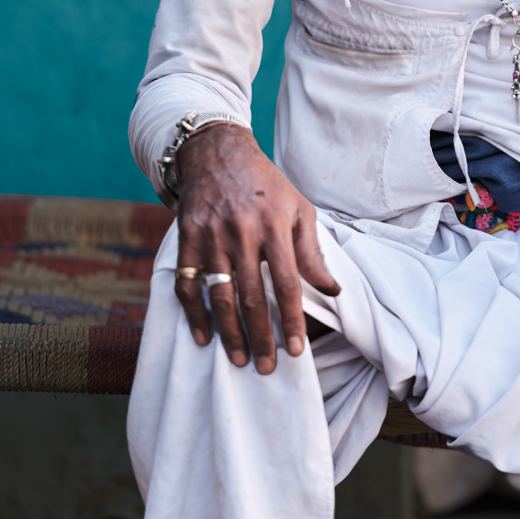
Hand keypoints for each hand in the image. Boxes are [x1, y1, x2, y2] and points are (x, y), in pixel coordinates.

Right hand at [172, 124, 340, 372]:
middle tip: (267, 367)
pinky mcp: (187, 237)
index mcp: (274, 224)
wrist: (216, 152)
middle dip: (261, 336)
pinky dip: (194, 313)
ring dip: (229, 332)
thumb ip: (312, 251)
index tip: (296, 350)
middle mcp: (241, 231)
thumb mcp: (298, 208)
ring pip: (219, 294)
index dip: (291, 320)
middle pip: (252, 295)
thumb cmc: (265, 184)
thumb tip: (332, 289)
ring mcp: (211, 235)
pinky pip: (188, 283)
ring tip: (240, 359)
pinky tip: (203, 336)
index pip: (286, 283)